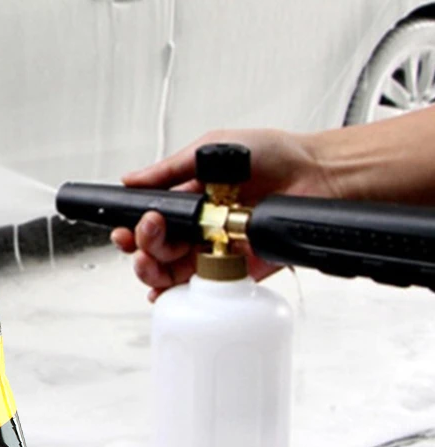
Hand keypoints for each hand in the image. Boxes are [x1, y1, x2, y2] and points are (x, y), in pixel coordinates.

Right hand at [111, 128, 339, 300]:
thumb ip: (168, 170)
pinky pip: (204, 290)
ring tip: (152, 259)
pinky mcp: (238, 272)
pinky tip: (167, 290)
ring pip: (170, 271)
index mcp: (189, 199)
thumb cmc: (273, 155)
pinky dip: (180, 295)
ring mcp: (216, 251)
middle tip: (147, 233)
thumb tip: (131, 179)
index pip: (149, 218)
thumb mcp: (209, 151)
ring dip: (152, 269)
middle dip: (141, 245)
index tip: (128, 224)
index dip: (133, 225)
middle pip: (154, 248)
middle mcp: (199, 227)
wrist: (318, 175)